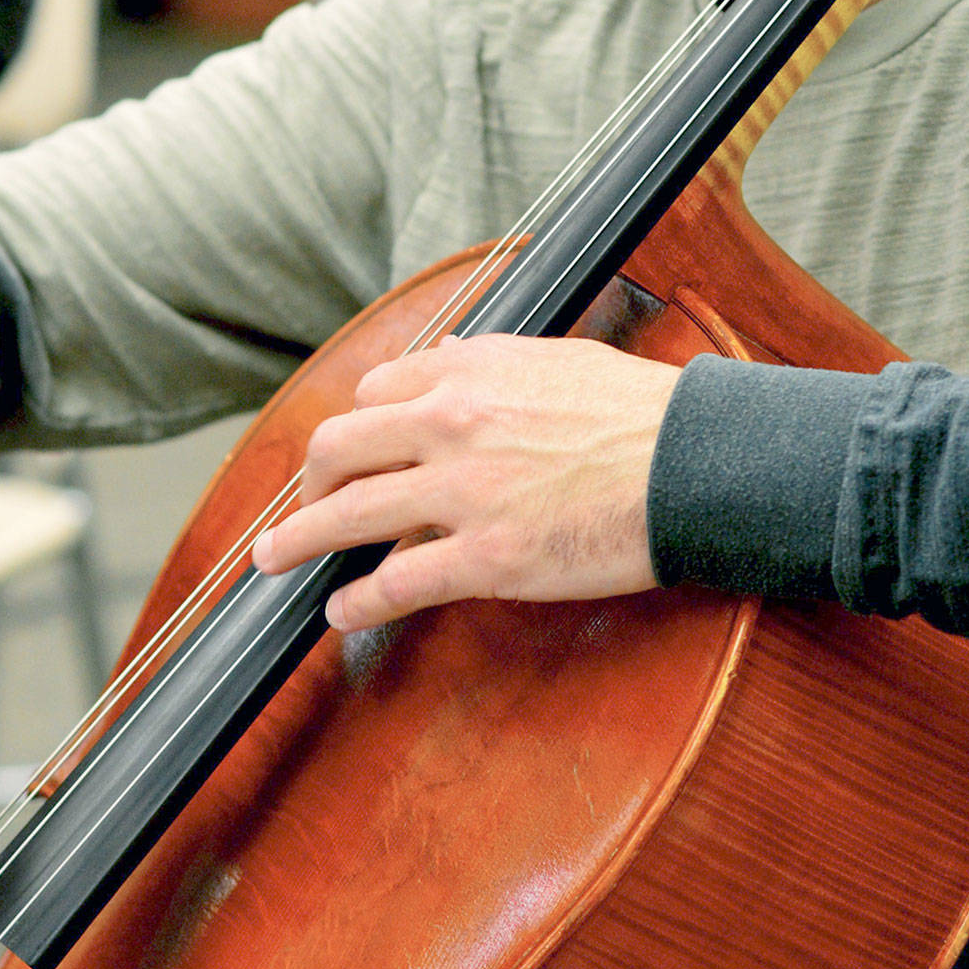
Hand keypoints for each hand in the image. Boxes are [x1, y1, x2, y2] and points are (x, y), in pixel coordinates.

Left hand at [251, 333, 679, 631]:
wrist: (694, 464)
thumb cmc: (641, 411)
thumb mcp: (559, 358)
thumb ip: (493, 361)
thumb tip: (450, 357)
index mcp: (470, 374)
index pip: (376, 393)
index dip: (355, 428)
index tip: (349, 454)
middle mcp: (451, 425)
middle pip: (339, 448)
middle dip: (307, 484)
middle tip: (301, 510)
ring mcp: (463, 494)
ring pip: (346, 516)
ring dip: (296, 542)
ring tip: (273, 561)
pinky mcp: (487, 558)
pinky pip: (395, 583)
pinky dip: (356, 600)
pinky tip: (342, 611)